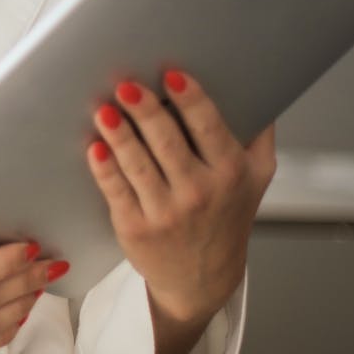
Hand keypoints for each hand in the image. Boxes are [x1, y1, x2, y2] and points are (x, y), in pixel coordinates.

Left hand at [86, 65, 275, 331]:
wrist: (204, 278)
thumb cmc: (227, 216)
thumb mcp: (256, 177)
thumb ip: (257, 134)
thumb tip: (258, 88)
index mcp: (230, 173)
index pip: (209, 129)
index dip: (190, 100)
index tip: (172, 75)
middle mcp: (200, 193)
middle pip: (168, 142)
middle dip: (145, 111)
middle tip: (126, 85)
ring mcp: (166, 213)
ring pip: (138, 165)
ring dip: (118, 135)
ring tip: (104, 110)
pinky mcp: (135, 227)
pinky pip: (116, 191)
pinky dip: (104, 168)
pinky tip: (95, 147)